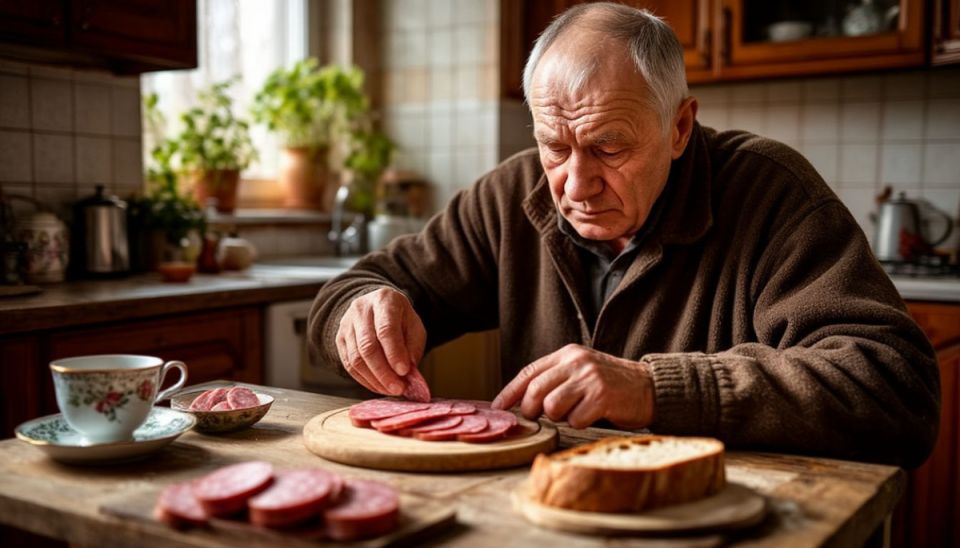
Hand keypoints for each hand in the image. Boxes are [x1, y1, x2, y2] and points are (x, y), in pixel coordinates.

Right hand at [335, 287, 426, 395]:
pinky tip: (377, 386)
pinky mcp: (339, 339)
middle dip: (383, 372)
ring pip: (356, 358)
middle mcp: (360, 310)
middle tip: (398, 388)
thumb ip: (412, 346)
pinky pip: (349, 364)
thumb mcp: (413, 325)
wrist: (375, 305)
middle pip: (367, 346)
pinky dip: (364, 380)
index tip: (404, 372)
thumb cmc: (398, 317)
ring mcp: (346, 324)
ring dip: (374, 379)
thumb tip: (407, 372)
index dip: (394, 352)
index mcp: (383, 301)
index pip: (385, 329)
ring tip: (390, 390)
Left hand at [491, 344, 654, 428]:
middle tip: (541, 417)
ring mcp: (589, 379)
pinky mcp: (602, 397)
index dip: (509, 392)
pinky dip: (581, 423)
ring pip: (552, 407)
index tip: (497, 407)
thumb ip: (555, 379)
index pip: (529, 372)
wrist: (650, 387)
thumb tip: (521, 401)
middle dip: (532, 410)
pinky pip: (575, 420)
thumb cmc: (611, 384)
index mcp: (568, 354)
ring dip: (561, 417)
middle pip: (535, 391)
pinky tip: (593, 416)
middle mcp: (577, 362)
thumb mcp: (581, 371)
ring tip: (577, 412)